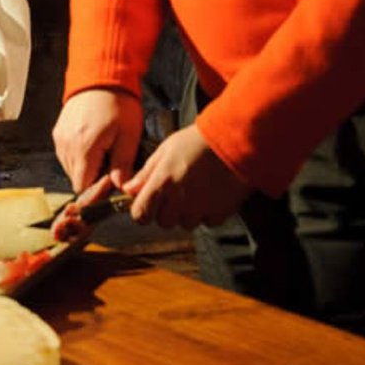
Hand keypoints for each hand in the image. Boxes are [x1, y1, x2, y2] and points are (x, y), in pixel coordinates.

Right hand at [51, 87, 141, 191]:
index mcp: (84, 148)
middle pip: (76, 179)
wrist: (101, 77)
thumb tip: (121, 187)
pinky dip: (78, 157)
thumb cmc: (118, 103)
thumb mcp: (128, 135)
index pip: (83, 187)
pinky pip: (65, 155)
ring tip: (103, 153)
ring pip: (70, 168)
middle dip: (92, 179)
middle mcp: (67, 145)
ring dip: (85, 168)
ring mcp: (60, 139)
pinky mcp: (58, 133)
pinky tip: (93, 145)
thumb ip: (123, 164)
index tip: (112, 180)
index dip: (97, 190)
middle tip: (111, 166)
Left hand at [121, 125, 251, 228]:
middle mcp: (180, 200)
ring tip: (195, 190)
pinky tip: (210, 194)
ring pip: (185, 223)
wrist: (235, 140)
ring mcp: (201, 209)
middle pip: (163, 222)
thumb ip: (146, 172)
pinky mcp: (220, 212)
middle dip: (166, 211)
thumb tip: (129, 188)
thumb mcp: (166, 149)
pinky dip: (207, 213)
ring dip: (186, 212)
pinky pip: (207, 222)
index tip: (146, 205)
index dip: (142, 211)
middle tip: (175, 192)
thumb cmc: (199, 140)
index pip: (140, 214)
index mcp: (163, 183)